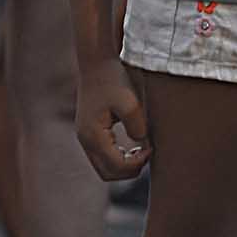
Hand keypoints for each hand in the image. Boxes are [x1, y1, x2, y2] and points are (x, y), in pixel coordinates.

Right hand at [75, 59, 150, 181]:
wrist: (97, 62)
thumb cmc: (114, 80)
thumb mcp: (131, 103)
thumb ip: (138, 128)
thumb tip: (141, 145)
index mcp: (93, 135)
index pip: (117, 166)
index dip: (139, 163)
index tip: (152, 148)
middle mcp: (85, 139)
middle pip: (108, 174)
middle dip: (130, 170)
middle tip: (147, 154)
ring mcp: (84, 136)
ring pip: (103, 168)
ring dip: (124, 166)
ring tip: (141, 151)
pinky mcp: (88, 132)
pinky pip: (101, 157)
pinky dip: (117, 159)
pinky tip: (132, 146)